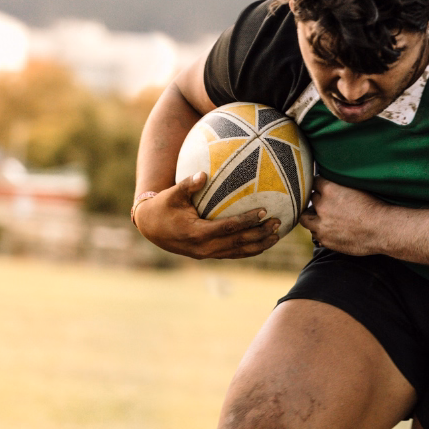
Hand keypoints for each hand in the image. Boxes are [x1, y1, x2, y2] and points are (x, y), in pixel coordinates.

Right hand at [134, 171, 281, 258]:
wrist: (151, 228)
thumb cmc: (164, 206)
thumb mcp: (173, 194)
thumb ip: (188, 184)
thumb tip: (203, 174)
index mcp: (196, 233)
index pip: (228, 228)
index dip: (246, 221)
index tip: (263, 211)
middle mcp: (204, 248)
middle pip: (238, 243)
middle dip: (260, 235)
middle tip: (277, 223)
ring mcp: (207, 254)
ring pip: (238, 252)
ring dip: (259, 245)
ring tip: (277, 235)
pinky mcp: (209, 255)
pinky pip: (233, 254)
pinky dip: (249, 250)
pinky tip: (263, 242)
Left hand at [298, 178, 387, 255]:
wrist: (383, 229)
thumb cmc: (374, 207)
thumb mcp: (356, 188)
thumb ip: (339, 186)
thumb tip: (330, 184)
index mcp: (330, 189)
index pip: (315, 182)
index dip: (320, 185)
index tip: (323, 187)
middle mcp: (322, 206)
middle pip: (311, 200)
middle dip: (317, 200)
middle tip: (325, 203)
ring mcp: (322, 225)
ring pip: (306, 219)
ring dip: (312, 217)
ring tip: (321, 217)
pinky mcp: (326, 240)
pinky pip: (315, 234)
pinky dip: (320, 231)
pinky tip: (329, 230)